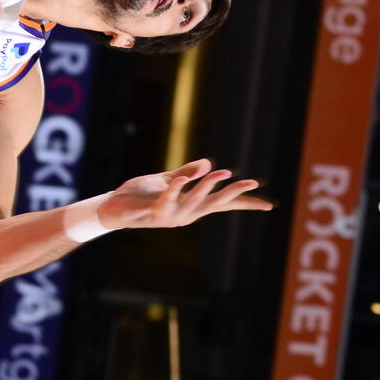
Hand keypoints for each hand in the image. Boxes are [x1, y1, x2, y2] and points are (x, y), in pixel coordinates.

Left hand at [98, 158, 273, 229]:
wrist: (110, 209)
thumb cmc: (138, 195)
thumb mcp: (165, 180)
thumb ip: (186, 173)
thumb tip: (209, 163)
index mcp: (190, 206)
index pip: (222, 205)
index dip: (244, 202)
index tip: (269, 204)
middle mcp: (183, 214)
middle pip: (213, 204)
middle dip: (233, 194)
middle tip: (252, 182)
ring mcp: (168, 216)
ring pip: (192, 202)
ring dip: (206, 187)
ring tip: (221, 172)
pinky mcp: (150, 213)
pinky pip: (163, 202)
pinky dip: (172, 192)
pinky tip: (180, 180)